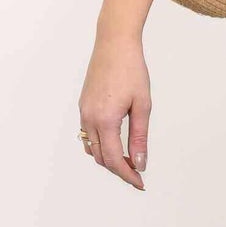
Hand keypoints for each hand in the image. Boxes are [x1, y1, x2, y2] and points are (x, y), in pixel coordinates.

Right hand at [78, 31, 150, 188]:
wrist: (114, 44)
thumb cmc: (131, 70)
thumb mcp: (142, 105)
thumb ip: (139, 137)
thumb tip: (140, 162)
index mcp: (105, 120)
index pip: (113, 159)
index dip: (127, 174)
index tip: (140, 182)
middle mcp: (89, 118)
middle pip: (100, 157)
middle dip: (118, 169)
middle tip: (137, 174)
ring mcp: (83, 112)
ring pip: (91, 148)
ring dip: (107, 158)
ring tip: (127, 161)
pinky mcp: (83, 106)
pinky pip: (87, 135)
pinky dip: (99, 145)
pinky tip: (114, 144)